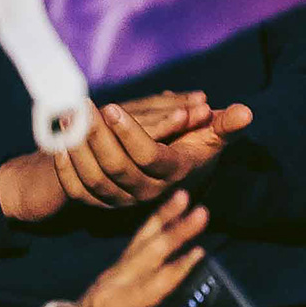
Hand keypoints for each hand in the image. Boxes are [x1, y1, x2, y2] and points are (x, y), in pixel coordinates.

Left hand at [47, 92, 246, 211]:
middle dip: (96, 135)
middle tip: (81, 106)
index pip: (149, 156)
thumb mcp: (212, 131)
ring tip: (68, 117)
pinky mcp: (98, 201)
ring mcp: (121, 198)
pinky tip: (59, 139)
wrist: (169, 171)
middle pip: (116, 166)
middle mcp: (146, 190)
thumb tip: (246, 112)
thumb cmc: (193, 143)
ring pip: (93, 177)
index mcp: (173, 172)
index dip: (130, 133)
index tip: (112, 107)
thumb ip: (227, 123)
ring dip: (77, 147)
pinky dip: (65, 165)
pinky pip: (76, 187)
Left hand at [49, 194, 205, 306]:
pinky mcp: (120, 264)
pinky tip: (171, 205)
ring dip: (164, 217)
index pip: (152, 285)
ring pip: (142, 239)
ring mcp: (115, 270)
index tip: (199, 253)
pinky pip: (139, 239)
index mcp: (117, 305)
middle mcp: (114, 281)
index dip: (177, 269)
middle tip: (201, 214)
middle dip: (175, 232)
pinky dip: (155, 220)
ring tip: (183, 197)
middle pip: (148, 253)